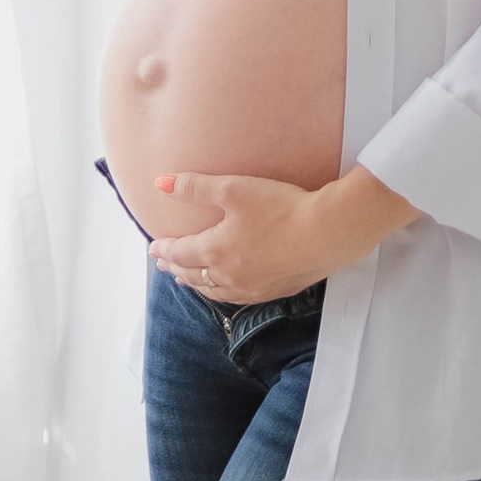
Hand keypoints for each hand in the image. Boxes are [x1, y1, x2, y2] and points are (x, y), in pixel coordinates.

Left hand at [151, 166, 417, 303]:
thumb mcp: (233, 189)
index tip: (153, 248)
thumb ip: (194, 187)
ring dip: (197, 284)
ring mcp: (253, 287)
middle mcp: (230, 275)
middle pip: (193, 275)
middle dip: (176, 268)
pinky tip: (227, 289)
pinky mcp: (275, 290)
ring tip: (188, 280)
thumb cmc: (281, 208)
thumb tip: (160, 182)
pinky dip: (223, 293)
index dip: (164, 249)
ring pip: (215, 290)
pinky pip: (239, 297)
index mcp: (215, 251)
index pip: (180, 253)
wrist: (327, 232)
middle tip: (164, 265)